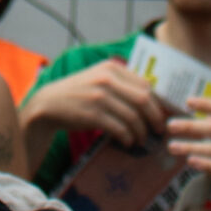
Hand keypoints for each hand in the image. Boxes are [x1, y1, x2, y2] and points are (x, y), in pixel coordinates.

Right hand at [20, 60, 166, 149]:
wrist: (49, 104)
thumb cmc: (79, 93)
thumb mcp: (99, 78)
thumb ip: (121, 83)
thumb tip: (152, 98)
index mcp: (111, 67)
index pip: (146, 84)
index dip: (158, 102)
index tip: (162, 115)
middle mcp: (107, 79)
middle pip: (144, 100)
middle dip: (155, 118)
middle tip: (158, 130)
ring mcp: (100, 97)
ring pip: (133, 117)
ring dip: (141, 132)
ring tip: (141, 140)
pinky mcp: (93, 115)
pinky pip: (120, 129)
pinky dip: (127, 138)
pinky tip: (127, 142)